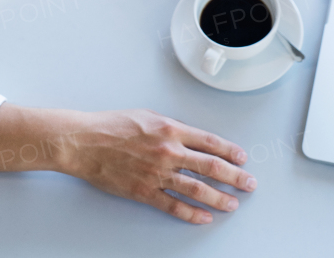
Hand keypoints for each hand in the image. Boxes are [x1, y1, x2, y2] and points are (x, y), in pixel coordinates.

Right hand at [58, 109, 255, 223]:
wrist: (84, 142)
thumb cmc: (111, 125)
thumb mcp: (147, 115)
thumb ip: (170, 126)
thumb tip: (189, 136)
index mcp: (170, 130)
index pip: (210, 142)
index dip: (230, 151)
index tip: (242, 158)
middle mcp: (168, 152)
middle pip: (210, 167)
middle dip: (234, 177)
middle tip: (249, 183)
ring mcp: (157, 174)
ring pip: (197, 189)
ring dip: (219, 198)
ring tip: (232, 203)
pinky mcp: (145, 191)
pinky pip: (174, 205)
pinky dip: (192, 213)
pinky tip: (204, 216)